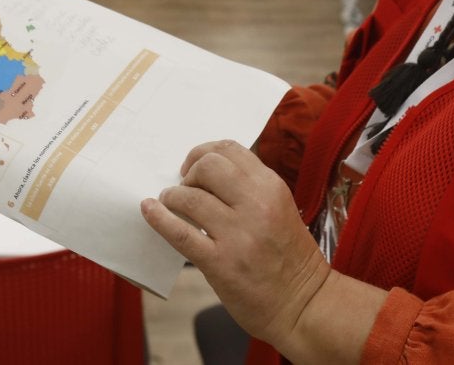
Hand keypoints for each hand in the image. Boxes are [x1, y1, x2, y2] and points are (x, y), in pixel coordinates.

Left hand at [141, 140, 329, 348]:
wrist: (304, 305)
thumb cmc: (290, 259)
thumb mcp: (280, 208)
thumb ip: (250, 188)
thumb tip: (204, 172)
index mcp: (272, 187)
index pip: (230, 148)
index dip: (204, 152)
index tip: (194, 166)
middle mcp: (256, 205)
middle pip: (207, 165)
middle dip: (189, 172)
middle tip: (185, 187)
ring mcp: (238, 235)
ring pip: (189, 197)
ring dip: (172, 197)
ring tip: (171, 204)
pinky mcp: (220, 263)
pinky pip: (179, 233)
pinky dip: (158, 218)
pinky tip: (149, 210)